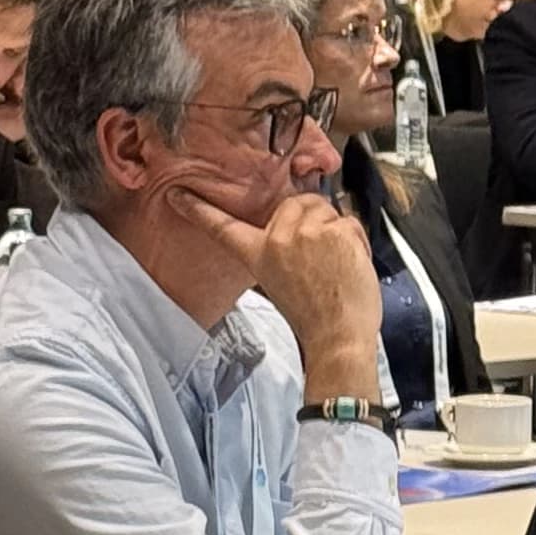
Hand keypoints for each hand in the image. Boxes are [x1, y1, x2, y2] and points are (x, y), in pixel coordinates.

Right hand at [169, 185, 379, 401]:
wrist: (339, 337)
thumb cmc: (317, 319)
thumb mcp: (280, 284)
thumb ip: (279, 253)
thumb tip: (295, 229)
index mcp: (259, 256)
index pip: (223, 228)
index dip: (198, 211)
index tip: (179, 196)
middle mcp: (278, 240)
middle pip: (295, 202)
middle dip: (312, 218)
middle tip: (320, 253)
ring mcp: (306, 233)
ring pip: (325, 207)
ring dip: (336, 229)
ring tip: (336, 262)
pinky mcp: (334, 230)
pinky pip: (349, 221)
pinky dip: (356, 239)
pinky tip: (350, 264)